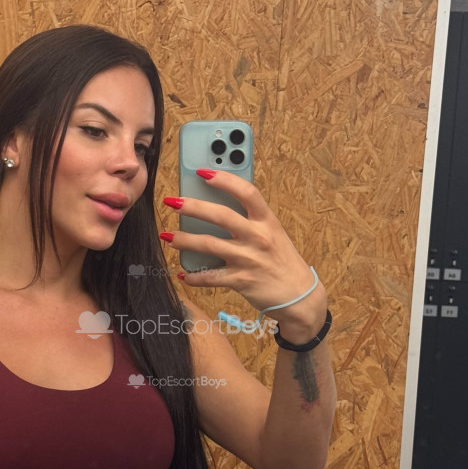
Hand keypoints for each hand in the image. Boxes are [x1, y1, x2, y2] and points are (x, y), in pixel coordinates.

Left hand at [161, 170, 326, 336]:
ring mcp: (249, 259)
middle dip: (192, 207)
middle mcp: (258, 237)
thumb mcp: (274, 234)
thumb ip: (252, 221)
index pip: (246, 192)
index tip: (202, 172)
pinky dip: (193, 276)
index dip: (224, 180)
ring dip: (184, 240)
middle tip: (172, 202)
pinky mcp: (241, 281)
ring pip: (209, 245)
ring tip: (168, 237)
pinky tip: (182, 274)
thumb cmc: (283, 261)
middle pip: (221, 216)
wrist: (300, 296)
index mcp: (267, 221)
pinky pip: (210, 277)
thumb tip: (217, 208)